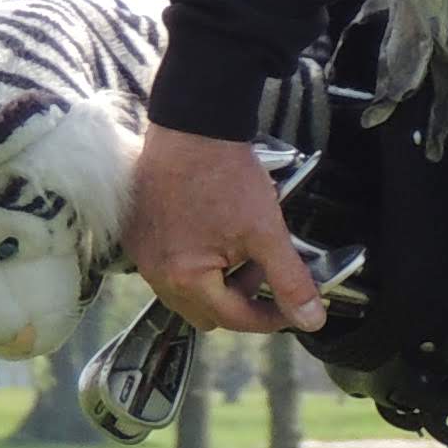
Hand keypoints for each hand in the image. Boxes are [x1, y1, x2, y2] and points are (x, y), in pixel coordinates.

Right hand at [125, 124, 324, 334]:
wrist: (192, 127)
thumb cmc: (226, 176)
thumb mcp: (266, 232)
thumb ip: (289, 280)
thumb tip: (311, 320)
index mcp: (185, 279)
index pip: (235, 319)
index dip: (271, 317)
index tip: (294, 306)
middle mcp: (155, 274)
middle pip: (208, 313)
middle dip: (241, 299)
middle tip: (264, 266)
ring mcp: (141, 255)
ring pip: (188, 292)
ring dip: (220, 281)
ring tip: (243, 244)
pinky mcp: (136, 235)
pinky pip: (170, 267)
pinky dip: (197, 263)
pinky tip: (216, 233)